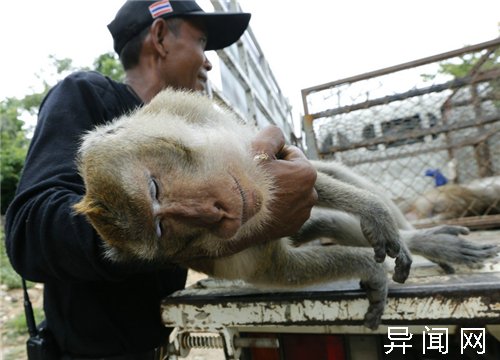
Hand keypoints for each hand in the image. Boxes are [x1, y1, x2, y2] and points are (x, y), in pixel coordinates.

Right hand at [227, 126, 317, 252]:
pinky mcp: (292, 228)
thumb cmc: (246, 180)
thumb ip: (273, 134)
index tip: (258, 163)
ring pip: (289, 192)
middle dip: (277, 174)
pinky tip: (261, 208)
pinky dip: (276, 208)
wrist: (233, 218)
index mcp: (307, 173)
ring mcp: (302, 214)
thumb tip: (278, 137)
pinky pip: (286, 211)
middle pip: (291, 174)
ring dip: (277, 191)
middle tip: (256, 179)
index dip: (272, 155)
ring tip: (257, 195)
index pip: (290, 153)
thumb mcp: (258, 147)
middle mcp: (311, 195)